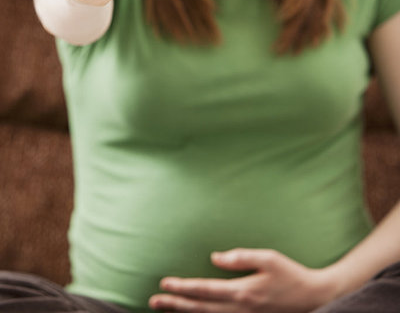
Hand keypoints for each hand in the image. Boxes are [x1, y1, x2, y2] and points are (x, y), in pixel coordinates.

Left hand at [149, 249, 336, 311]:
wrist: (314, 299)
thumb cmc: (291, 274)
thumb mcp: (269, 258)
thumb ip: (241, 257)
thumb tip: (215, 257)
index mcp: (243, 291)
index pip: (205, 291)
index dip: (183, 288)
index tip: (164, 283)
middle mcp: (240, 309)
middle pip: (200, 309)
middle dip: (175, 305)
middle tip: (153, 301)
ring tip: (164, 308)